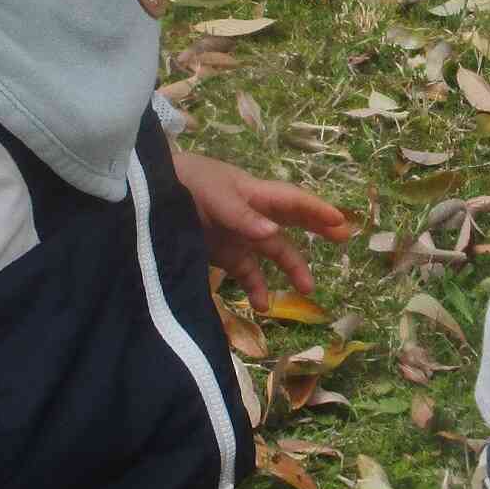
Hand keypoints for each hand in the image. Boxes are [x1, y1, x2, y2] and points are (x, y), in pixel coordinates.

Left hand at [173, 149, 353, 309]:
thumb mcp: (212, 195)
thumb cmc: (184, 183)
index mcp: (253, 193)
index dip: (317, 210)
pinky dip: (256, 288)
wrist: (146, 194)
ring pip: (272, 252)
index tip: (340, 223)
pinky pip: (246, 272)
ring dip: (291, 268)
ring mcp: (238, 235)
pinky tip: (261, 305)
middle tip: (343, 238)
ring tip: (308, 289)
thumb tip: (273, 234)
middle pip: (291, 222)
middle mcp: (251, 214)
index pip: (292, 201)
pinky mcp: (222, 253)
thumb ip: (241, 215)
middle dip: (317, 229)